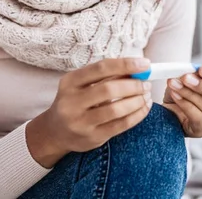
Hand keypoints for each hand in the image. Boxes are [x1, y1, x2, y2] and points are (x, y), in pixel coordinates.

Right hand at [27, 58, 152, 166]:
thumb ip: (106, 76)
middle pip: (109, 90)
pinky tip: (143, 108)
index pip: (101, 68)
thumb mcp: (81, 84)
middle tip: (146, 83)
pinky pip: (120, 125)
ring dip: (137, 101)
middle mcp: (72, 102)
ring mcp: (81, 122)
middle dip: (134, 85)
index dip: (126, 65)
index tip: (145, 64)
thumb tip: (138, 68)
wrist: (55, 132)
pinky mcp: (92, 137)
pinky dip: (137, 115)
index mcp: (70, 82)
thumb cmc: (75, 101)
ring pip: (116, 110)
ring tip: (146, 96)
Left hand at [162, 65, 201, 137]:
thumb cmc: (187, 91)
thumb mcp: (192, 78)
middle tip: (187, 77)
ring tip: (174, 83)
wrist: (172, 108)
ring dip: (189, 93)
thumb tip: (195, 68)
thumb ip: (197, 73)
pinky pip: (196, 118)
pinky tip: (175, 94)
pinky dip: (184, 104)